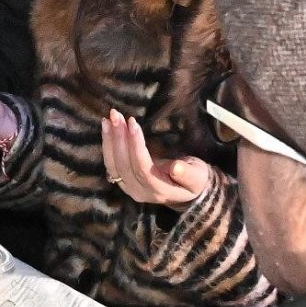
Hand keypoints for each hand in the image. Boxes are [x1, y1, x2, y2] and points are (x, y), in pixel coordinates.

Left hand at [100, 110, 216, 206]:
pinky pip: (111, 164)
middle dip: (118, 138)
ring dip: (109, 140)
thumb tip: (176, 168)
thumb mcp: (198, 176)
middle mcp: (140, 192)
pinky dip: (107, 145)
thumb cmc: (194, 179)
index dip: (135, 146)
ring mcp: (129, 188)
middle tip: (116, 115)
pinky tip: (107, 128)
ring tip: (109, 119)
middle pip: (124, 166)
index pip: (142, 168)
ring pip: (113, 165)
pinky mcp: (123, 181)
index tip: (133, 122)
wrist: (186, 192)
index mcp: (159, 190)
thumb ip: (188, 174)